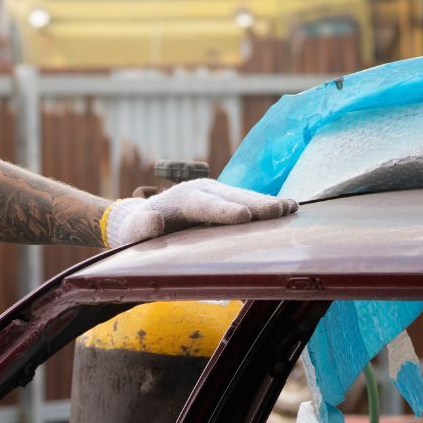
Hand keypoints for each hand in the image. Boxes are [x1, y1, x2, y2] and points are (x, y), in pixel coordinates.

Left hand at [102, 179, 298, 247]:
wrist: (143, 218)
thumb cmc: (138, 231)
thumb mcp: (133, 232)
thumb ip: (141, 228)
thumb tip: (151, 222)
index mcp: (182, 199)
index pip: (205, 205)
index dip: (225, 211)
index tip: (244, 217)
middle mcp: (203, 190)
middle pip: (232, 198)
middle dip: (256, 204)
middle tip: (279, 211)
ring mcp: (217, 194)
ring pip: (244, 197)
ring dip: (267, 203)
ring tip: (290, 209)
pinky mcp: (226, 201)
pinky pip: (248, 202)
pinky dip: (267, 205)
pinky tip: (289, 209)